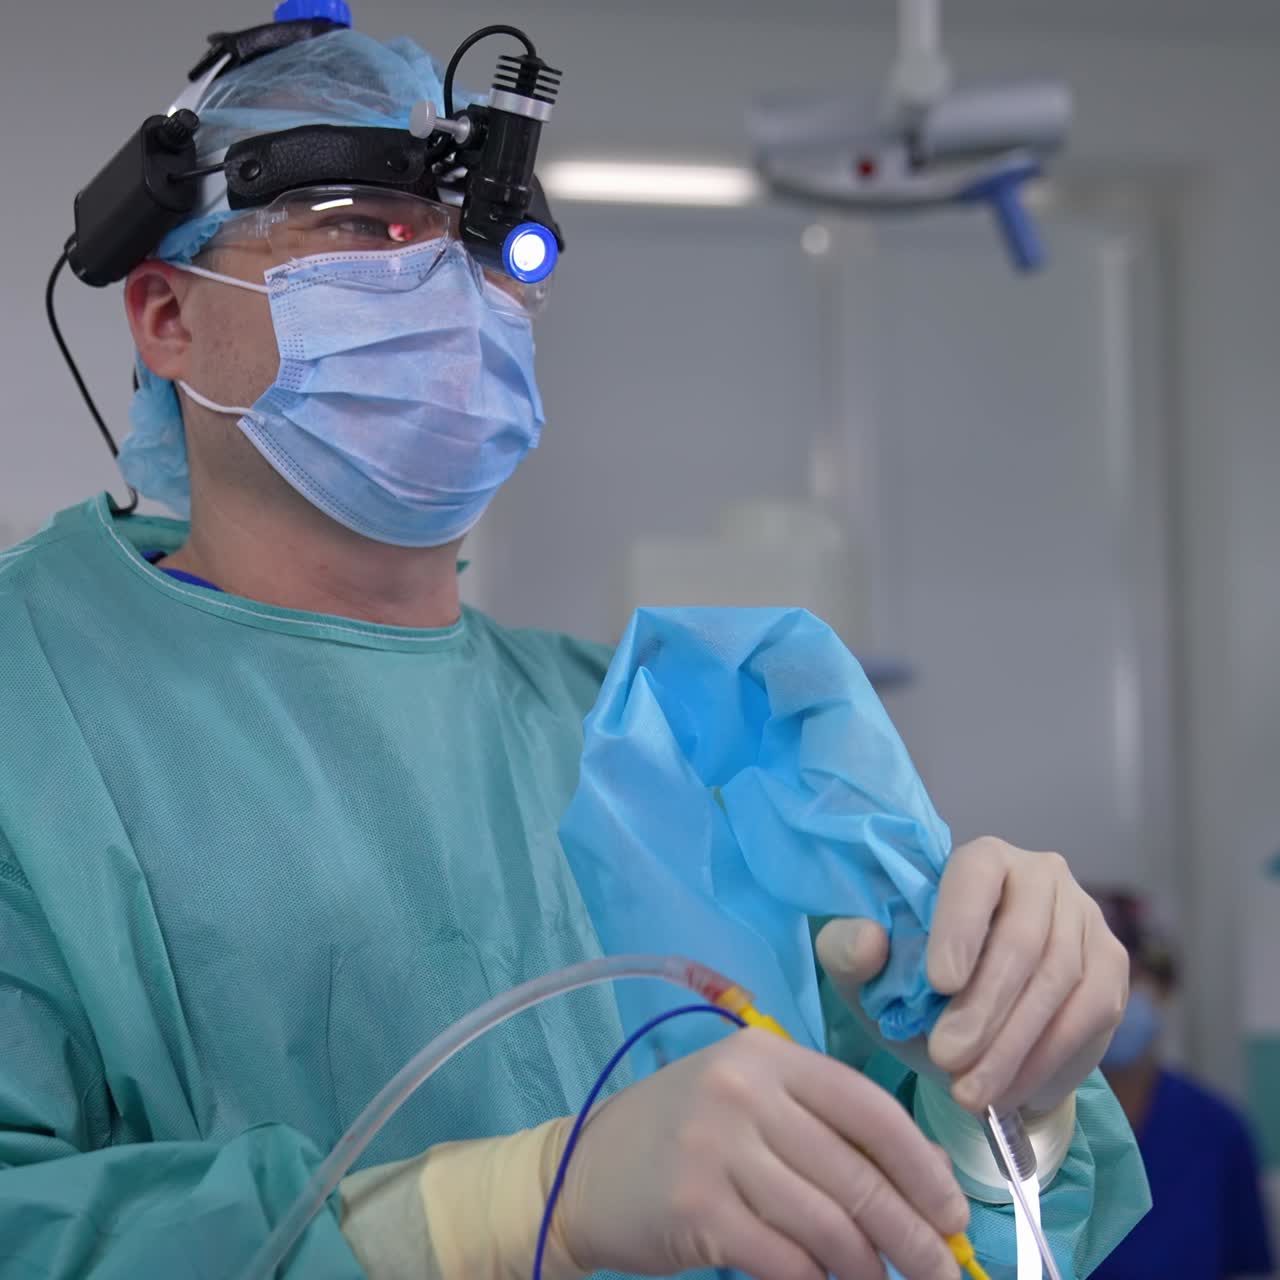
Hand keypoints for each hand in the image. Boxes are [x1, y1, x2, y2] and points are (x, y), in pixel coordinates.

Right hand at [556, 1028, 969, 1279]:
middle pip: (856, 1175)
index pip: (868, 1108)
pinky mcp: (698, 1209)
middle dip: (912, 1233)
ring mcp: (717, 1148)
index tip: (952, 1212)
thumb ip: (819, 1126)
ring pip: (828, 1225)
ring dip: (869, 1268)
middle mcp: (743, 1089)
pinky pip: (786, 1260)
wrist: (585, 1170)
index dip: (922, 1165)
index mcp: (765, 1054)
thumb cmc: (682, 1134)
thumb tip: (919, 1183)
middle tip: (942, 1269)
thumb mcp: (747, 1101)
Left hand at [817, 837, 1128, 1113]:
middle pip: (1023, 939)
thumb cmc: (911, 985)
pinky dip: (1048, 1060)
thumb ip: (848, 951)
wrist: (969, 1031)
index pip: (976, 875)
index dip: (961, 926)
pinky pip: (1089, 1015)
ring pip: (1060, 982)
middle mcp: (1040, 875)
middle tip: (946, 1059)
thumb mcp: (864, 972)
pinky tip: (1010, 1092)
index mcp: (980, 858)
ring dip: (1013, 1045)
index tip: (939, 984)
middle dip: (984, 1008)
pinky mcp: (1110, 968)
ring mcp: (1083, 918)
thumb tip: (869, 940)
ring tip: (969, 1091)